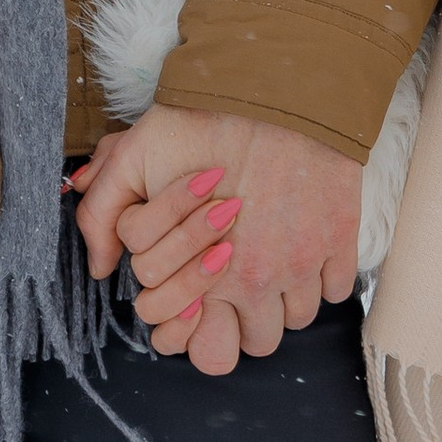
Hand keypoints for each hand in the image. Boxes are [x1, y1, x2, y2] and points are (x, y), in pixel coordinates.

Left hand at [70, 108, 363, 372]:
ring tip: (271, 259)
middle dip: (247, 318)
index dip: (203, 334)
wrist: (277, 86)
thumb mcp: (135, 156)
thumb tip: (101, 268)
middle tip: (239, 280)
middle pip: (260, 342)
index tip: (205, 304)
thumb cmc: (206, 119)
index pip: (209, 354)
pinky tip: (305, 244)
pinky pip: (338, 287)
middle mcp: (258, 280)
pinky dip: (324, 274)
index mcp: (208, 272)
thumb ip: (103, 213)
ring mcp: (304, 262)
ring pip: (300, 317)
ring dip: (286, 296)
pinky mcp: (340, 237)